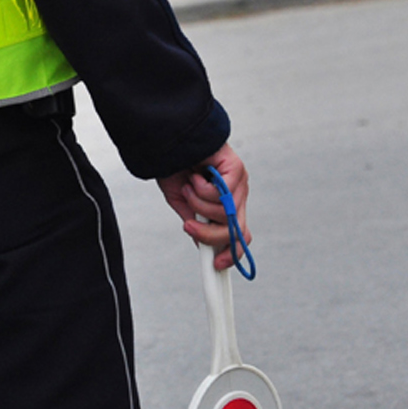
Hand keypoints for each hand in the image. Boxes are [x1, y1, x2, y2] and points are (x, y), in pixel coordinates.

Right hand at [156, 143, 250, 270]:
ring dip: (199, 204)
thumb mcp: (183, 204)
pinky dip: (201, 189)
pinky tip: (195, 175)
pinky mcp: (236, 170)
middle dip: (209, 234)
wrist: (169, 143)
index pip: (238, 236)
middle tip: (189, 225)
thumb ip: (196, 223)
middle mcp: (236, 197)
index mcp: (225, 207)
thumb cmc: (174, 169)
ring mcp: (239, 184)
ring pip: (226, 214)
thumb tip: (203, 246)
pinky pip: (222, 194)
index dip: (231, 253)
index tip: (216, 266)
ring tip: (189, 187)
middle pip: (236, 231)